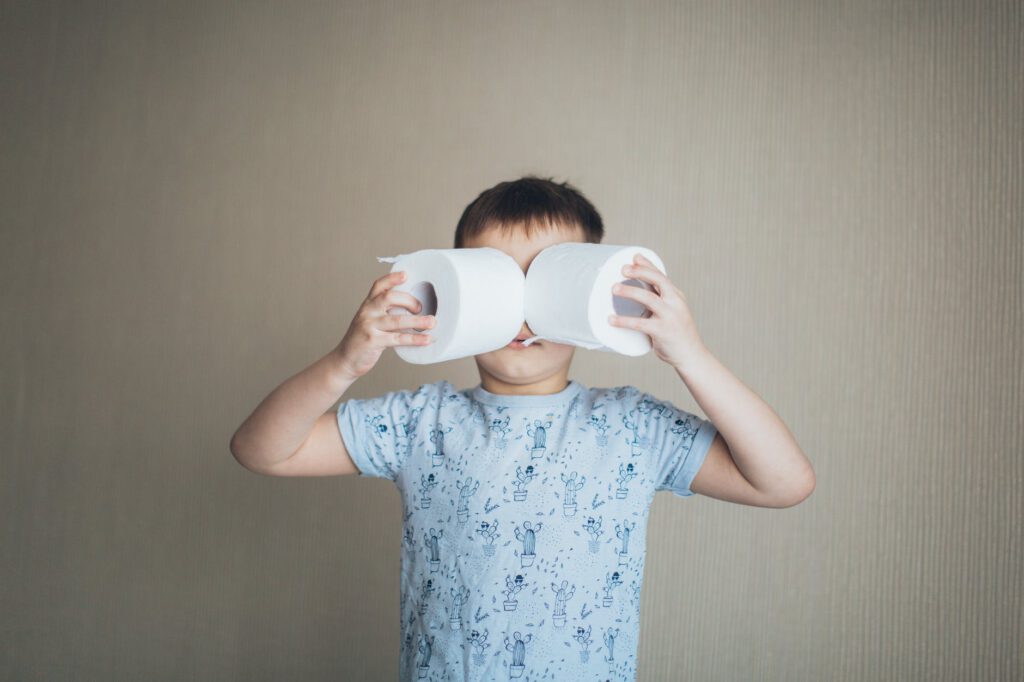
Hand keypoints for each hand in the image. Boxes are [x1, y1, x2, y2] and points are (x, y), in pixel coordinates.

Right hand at [332, 271, 435, 378]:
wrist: (345, 360)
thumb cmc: (362, 340)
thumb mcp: (370, 321)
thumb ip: (385, 313)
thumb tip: (413, 309)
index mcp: (367, 305)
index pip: (379, 286)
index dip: (392, 279)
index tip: (406, 275)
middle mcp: (367, 312)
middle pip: (389, 298)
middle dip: (409, 300)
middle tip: (422, 308)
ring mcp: (368, 326)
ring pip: (396, 320)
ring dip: (417, 321)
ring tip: (432, 322)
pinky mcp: (372, 341)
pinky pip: (397, 338)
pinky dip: (414, 339)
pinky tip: (426, 339)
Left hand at [608, 253, 705, 370]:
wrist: (691, 355)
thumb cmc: (677, 334)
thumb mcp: (672, 313)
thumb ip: (658, 303)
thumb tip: (635, 294)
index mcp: (676, 296)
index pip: (661, 276)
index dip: (648, 265)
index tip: (635, 256)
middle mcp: (675, 302)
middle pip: (658, 280)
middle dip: (640, 272)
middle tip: (623, 269)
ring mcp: (670, 316)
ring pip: (649, 298)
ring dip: (630, 291)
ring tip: (614, 288)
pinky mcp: (663, 331)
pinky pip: (640, 323)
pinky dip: (624, 321)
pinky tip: (611, 320)